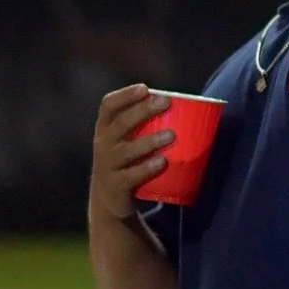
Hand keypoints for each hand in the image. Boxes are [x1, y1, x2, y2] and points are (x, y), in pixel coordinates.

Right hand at [89, 84, 171, 224]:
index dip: (125, 95)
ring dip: (150, 140)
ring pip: (128, 150)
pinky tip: (163, 162)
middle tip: (166, 102)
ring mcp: (108, 165)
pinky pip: (132, 175)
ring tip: (171, 135)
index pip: (108, 106)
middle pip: (121, 123)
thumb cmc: (125, 162)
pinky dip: (147, 168)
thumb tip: (185, 108)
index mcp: (105, 128)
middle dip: (142, 111)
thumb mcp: (125, 141)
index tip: (145, 88)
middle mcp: (103, 144)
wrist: (108, 200)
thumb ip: (142, 126)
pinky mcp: (116, 185)